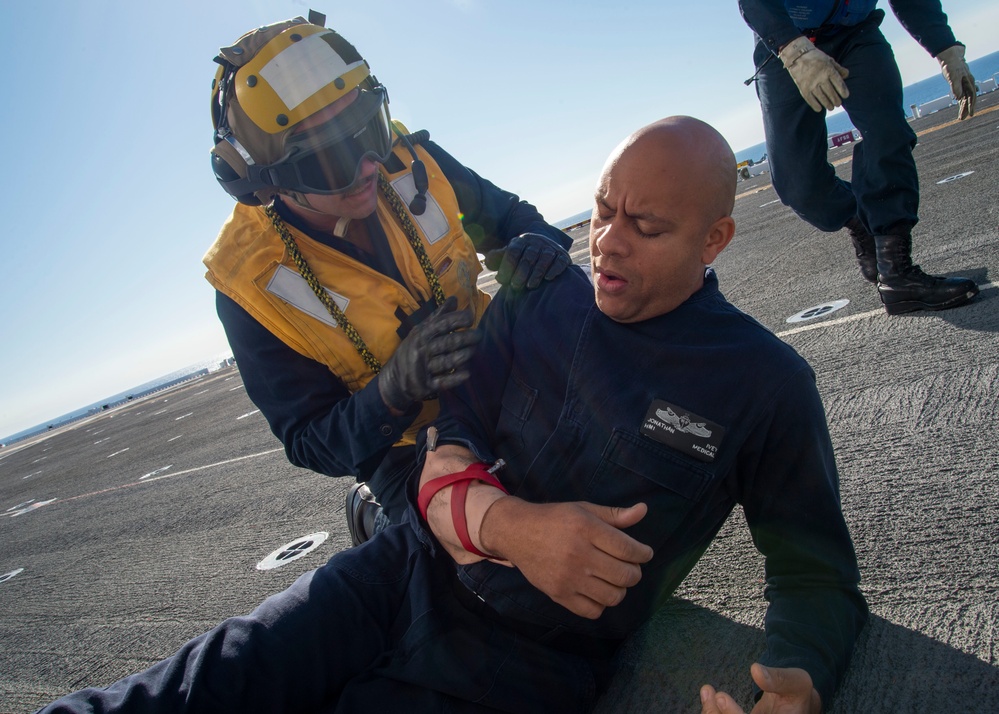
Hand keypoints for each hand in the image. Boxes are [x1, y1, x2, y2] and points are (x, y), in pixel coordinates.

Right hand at [378, 296, 481, 410]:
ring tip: (474, 350)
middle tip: (479, 335)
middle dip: (465, 338)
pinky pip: (443, 382)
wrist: (393, 379)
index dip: (457, 319)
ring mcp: (423, 369)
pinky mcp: (426, 385)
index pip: (441, 324)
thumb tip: (454, 299)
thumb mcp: (421, 330)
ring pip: (446, 362)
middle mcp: (421, 350)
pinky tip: (467, 373)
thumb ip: (439, 316)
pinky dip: (455, 378)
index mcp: (421, 335)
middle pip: (446, 343)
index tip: (470, 317)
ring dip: (463, 356)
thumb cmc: (413, 349)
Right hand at [480, 499, 652, 618]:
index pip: (628, 549)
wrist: (517, 533)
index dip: (643, 553)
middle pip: (625, 575)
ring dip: (620, 589)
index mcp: (586, 528)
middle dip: (635, 572)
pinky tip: (597, 590)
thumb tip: (643, 510)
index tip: (644, 553)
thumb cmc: (555, 520)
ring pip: (613, 596)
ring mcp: (568, 578)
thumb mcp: (584, 510)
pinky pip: (593, 611)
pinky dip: (601, 604)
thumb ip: (614, 514)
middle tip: (630, 566)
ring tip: (614, 578)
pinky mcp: (559, 595)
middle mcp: (578, 554)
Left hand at [483, 232, 570, 289]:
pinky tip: (548, 279)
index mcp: (520, 241)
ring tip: (530, 286)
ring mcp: (550, 247)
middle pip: (528, 257)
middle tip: (515, 286)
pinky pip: (560, 260)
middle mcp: (536, 242)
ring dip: (537, 273)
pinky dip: (555, 269)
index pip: (513, 252)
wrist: (544, 247)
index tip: (501, 280)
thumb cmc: (521, 256)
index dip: (507, 266)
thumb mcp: (508, 254)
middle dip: (521, 273)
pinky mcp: (562, 254)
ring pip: (544, 259)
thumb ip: (496, 258)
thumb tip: (488, 261)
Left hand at [700, 664, 820, 713]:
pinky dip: (714, 712)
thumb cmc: (799, 691)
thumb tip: (756, 670)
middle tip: (713, 695)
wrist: (798, 700)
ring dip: (712, 713)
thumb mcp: (797, 682)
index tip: (722, 697)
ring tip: (708, 691)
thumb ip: (779, 679)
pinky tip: (709, 695)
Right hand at [778, 36, 848, 111]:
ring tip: (831, 108)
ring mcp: (811, 84)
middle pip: (831, 92)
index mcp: (828, 70)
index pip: (838, 83)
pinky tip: (819, 109)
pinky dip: (815, 105)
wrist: (797, 56)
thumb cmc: (815, 57)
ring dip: (827, 104)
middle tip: (838, 104)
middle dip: (835, 100)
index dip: (843, 91)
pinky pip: (810, 99)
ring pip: (822, 97)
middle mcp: (821, 78)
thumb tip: (846, 75)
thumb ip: (838, 68)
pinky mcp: (803, 88)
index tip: (846, 96)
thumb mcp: (829, 60)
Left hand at [936, 44, 975, 119]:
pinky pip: (962, 96)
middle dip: (966, 109)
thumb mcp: (953, 77)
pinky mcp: (959, 85)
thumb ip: (956, 87)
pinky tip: (960, 109)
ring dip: (963, 108)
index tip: (970, 114)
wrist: (951, 59)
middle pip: (969, 99)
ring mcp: (964, 85)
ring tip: (961, 117)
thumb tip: (958, 98)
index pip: (971, 97)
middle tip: (963, 119)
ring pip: (965, 99)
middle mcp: (968, 84)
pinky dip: (961, 103)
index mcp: (969, 82)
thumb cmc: (952, 67)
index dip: (971, 106)